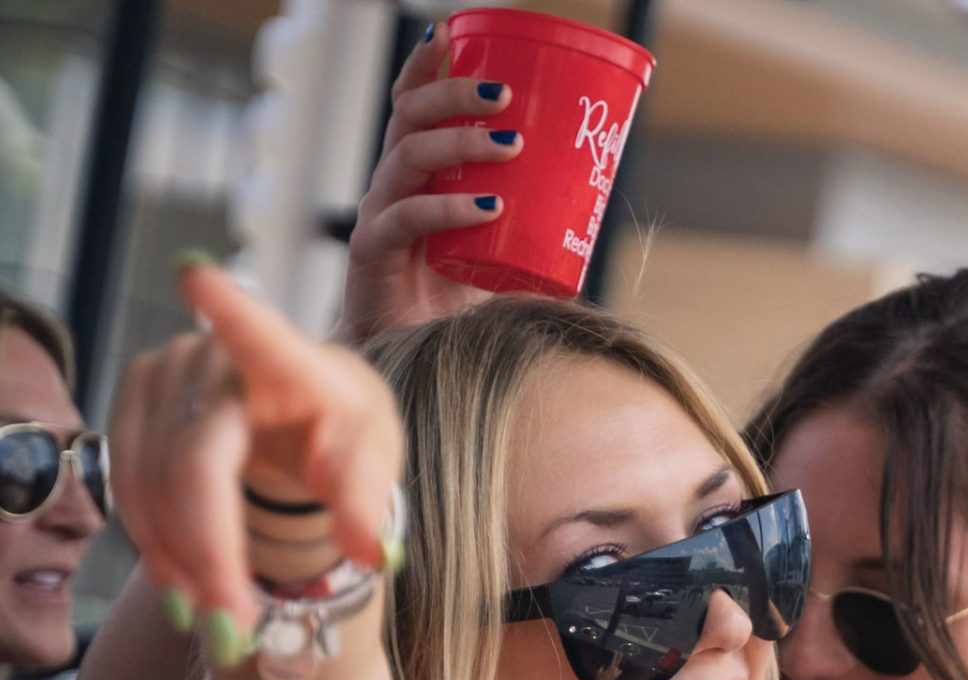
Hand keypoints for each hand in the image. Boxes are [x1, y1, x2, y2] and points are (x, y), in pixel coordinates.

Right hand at [110, 260, 405, 636]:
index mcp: (288, 360)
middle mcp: (213, 358)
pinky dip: (155, 544)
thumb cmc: (341, 430)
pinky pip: (127, 485)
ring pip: (148, 481)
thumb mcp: (373, 461)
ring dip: (177, 559)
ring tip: (218, 620)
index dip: (226, 304)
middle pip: (192, 460)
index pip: (256, 329)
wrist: (300, 415)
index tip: (196, 274)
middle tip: (234, 626)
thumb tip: (370, 552)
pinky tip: (184, 586)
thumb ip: (370, 502)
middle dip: (209, 551)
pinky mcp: (132, 403)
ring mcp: (163, 376)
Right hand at [335, 20, 520, 346]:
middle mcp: (390, 185)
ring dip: (461, 143)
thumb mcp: (497, 255)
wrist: (408, 356)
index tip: (452, 34)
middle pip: (409, 117)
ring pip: (408, 157)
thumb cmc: (452, 303)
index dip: (425, 68)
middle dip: (453, 93)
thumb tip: (594, 222)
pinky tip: (487, 209)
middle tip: (505, 95)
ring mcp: (378, 215)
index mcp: (415, 175)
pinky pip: (405, 218)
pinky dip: (448, 209)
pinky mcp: (372, 253)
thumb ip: (532, 234)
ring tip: (510, 143)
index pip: (411, 107)